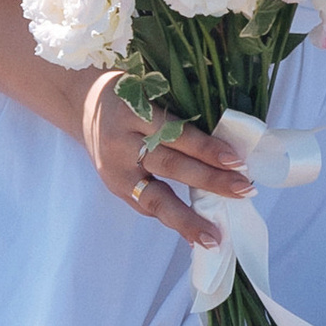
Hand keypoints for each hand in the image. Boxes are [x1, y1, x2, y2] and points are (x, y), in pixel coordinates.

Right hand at [80, 85, 251, 247]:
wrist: (81, 105)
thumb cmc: (127, 95)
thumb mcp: (149, 90)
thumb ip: (177, 114)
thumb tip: (226, 145)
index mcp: (133, 111)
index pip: (176, 132)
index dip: (206, 148)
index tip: (237, 161)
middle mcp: (122, 142)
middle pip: (169, 165)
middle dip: (209, 181)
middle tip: (244, 190)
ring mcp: (115, 168)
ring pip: (154, 197)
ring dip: (188, 218)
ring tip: (213, 235)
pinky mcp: (114, 186)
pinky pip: (145, 206)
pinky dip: (171, 220)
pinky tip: (193, 235)